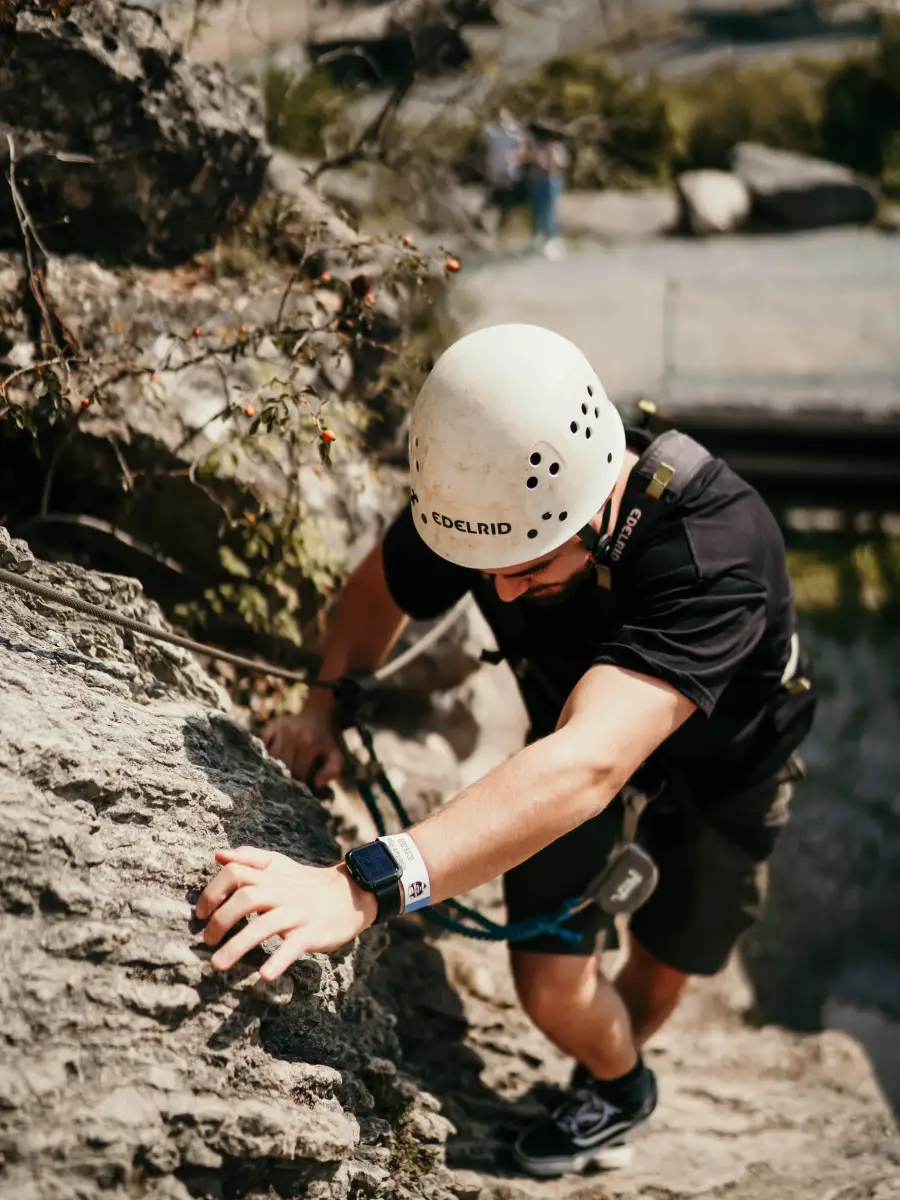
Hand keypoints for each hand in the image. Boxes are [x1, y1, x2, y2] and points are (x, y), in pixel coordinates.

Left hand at [194, 847, 377, 978]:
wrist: (352, 894)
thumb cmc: (307, 883)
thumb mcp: (280, 866)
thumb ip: (250, 858)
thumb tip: (218, 854)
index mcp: (271, 876)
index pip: (236, 872)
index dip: (213, 891)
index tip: (200, 913)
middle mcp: (282, 892)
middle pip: (247, 898)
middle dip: (220, 920)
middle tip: (206, 941)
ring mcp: (298, 913)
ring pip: (265, 925)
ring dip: (238, 945)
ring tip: (217, 965)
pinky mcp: (312, 933)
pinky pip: (293, 947)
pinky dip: (278, 960)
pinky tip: (263, 976)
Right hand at [262, 698, 343, 786]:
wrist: (316, 714)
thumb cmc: (324, 739)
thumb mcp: (335, 754)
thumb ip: (333, 771)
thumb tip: (316, 783)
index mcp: (310, 744)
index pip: (299, 771)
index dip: (298, 782)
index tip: (297, 787)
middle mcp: (295, 736)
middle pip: (284, 765)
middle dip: (285, 776)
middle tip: (285, 783)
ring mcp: (282, 729)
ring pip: (272, 756)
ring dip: (273, 767)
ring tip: (276, 774)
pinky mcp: (273, 725)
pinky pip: (263, 743)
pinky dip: (263, 753)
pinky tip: (267, 761)